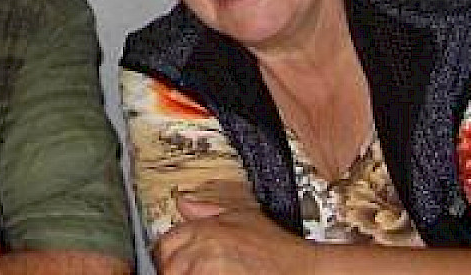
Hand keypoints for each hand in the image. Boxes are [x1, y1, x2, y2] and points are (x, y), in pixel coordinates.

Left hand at [153, 194, 316, 274]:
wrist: (304, 271)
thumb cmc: (278, 250)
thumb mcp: (243, 217)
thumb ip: (209, 211)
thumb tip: (183, 202)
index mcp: (204, 228)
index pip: (165, 244)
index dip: (170, 256)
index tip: (178, 264)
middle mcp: (203, 248)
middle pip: (169, 266)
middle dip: (178, 271)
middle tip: (196, 272)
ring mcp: (209, 271)